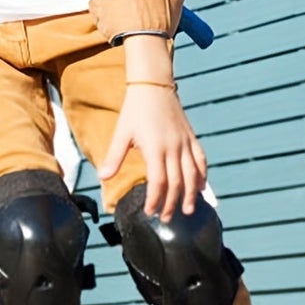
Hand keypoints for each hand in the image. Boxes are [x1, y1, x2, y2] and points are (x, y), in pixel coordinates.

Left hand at [99, 84, 209, 220]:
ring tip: (187, 210)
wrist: (153, 86)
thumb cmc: (135, 109)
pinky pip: (201, 159)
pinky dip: (202, 175)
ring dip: (190, 194)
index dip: (156, 200)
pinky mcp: (191, 137)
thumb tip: (103, 177)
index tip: (150, 212)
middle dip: (172, 203)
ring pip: (193, 174)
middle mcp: (174, 148)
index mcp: (155, 148)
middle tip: (166, 218)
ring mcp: (185, 142)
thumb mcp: (121, 133)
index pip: (159, 182)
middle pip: (177, 183)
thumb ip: (114, 157)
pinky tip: (200, 187)